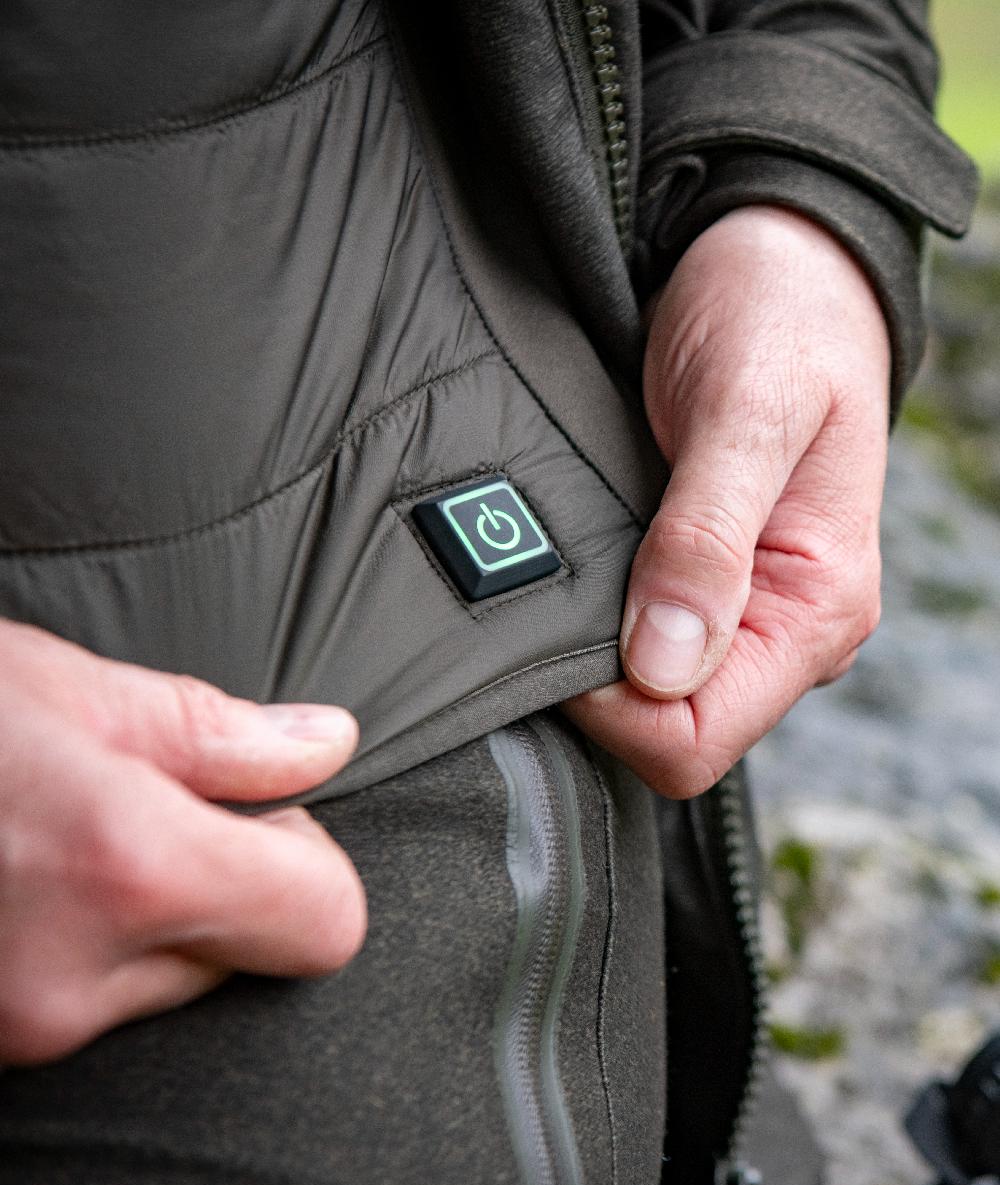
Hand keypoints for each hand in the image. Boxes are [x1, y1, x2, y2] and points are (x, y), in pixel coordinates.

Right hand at [0, 620, 365, 1065]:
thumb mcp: (73, 690)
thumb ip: (221, 735)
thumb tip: (324, 745)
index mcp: (128, 866)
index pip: (323, 921)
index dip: (310, 859)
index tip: (266, 816)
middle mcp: (78, 977)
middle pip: (253, 953)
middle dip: (230, 881)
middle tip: (149, 811)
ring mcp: (23, 1030)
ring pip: (173, 983)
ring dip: (153, 917)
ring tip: (67, 844)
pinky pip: (96, 1008)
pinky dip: (92, 951)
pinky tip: (32, 885)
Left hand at [565, 206, 888, 796]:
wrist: (783, 260)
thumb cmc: (780, 316)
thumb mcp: (746, 411)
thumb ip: (706, 538)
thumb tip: (660, 665)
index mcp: (815, 612)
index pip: (697, 738)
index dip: (614, 709)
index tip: (563, 626)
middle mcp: (781, 629)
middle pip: (664, 728)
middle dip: (593, 681)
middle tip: (547, 581)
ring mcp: (741, 610)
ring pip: (642, 689)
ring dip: (585, 644)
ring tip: (557, 560)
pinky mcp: (701, 582)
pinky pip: (633, 637)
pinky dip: (589, 612)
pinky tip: (570, 558)